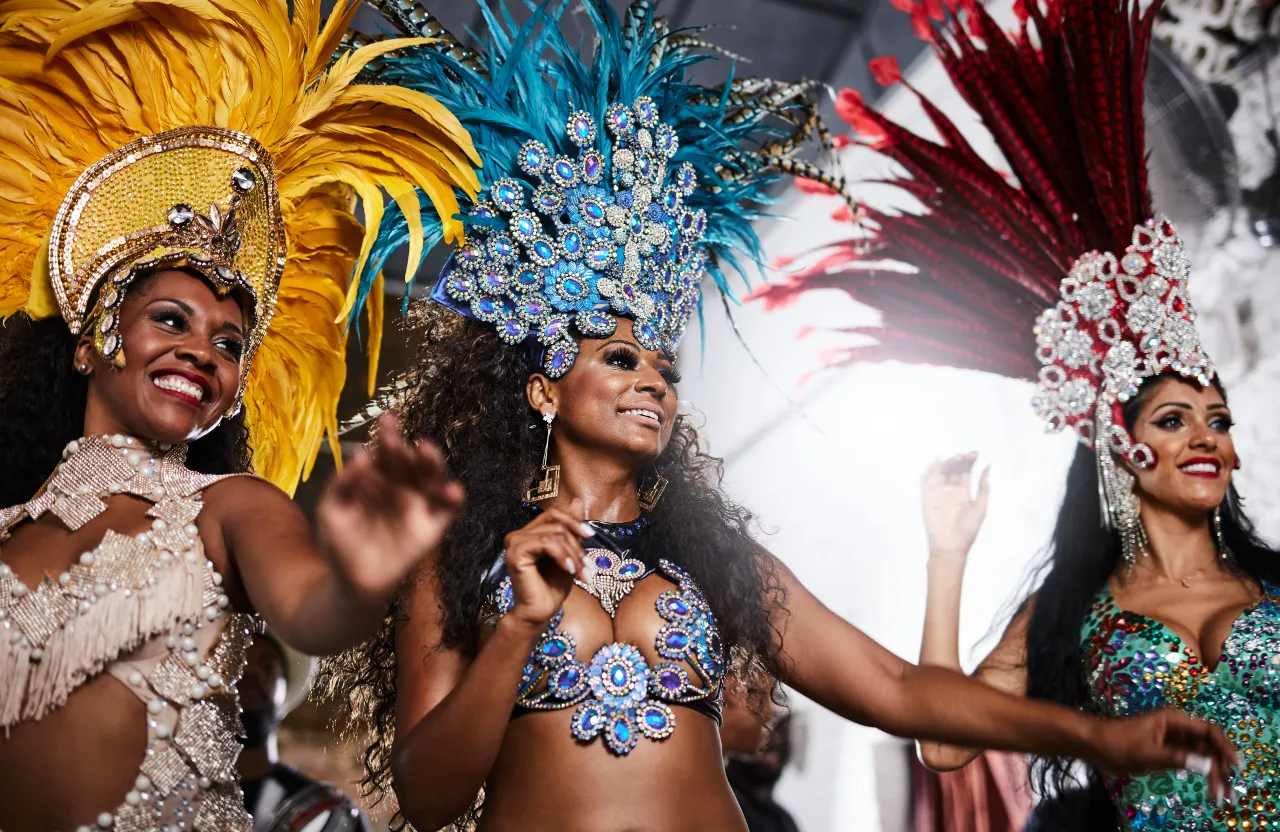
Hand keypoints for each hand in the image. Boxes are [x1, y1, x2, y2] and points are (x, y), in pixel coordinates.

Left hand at [317, 415, 465, 600]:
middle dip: (404, 447)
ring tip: (426, 451)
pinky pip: (448, 509)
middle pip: (408, 461)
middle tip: (397, 441)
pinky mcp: (432, 526)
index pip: (385, 452)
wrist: (351, 582)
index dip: (387, 436)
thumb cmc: (340, 543)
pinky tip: (452, 490)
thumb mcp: (332, 510)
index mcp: (377, 478)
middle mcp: (401, 486)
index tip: (387, 420)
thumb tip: (360, 455)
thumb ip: (342, 484)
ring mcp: (418, 505)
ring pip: (431, 478)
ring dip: (432, 463)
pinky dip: (453, 498)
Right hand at [504, 498, 593, 628]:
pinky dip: (563, 556)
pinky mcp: (516, 553)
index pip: (554, 514)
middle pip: (555, 521)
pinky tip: (569, 570)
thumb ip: (571, 529)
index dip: (574, 521)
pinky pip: (546, 544)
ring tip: (581, 572)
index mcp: (529, 533)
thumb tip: (577, 501)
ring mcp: (515, 543)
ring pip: (554, 533)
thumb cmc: (553, 586)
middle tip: (587, 564)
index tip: (591, 535)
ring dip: (573, 553)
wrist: (541, 612)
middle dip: (576, 541)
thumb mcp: (569, 553)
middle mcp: (518, 535)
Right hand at [921, 453, 988, 564]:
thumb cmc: (967, 531)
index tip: (975, 454)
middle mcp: (950, 491)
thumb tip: (988, 468)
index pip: (966, 472)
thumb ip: (983, 488)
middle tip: (966, 454)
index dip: (970, 461)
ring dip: (948, 463)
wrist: (950, 547)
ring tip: (956, 457)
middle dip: (960, 460)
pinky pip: (927, 480)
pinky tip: (937, 462)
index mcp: (963, 493)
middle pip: (953, 469)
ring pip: (941, 472)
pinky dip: (930, 470)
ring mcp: (938, 493)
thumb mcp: (980, 508)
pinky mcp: (928, 497)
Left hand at [1086, 709, 1237, 802]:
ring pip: (1201, 755)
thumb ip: (1177, 759)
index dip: (1225, 747)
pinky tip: (1208, 789)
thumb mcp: (1148, 753)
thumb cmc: (1117, 744)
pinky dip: (1200, 774)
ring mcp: (1173, 739)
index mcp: (1173, 720)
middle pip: (1208, 746)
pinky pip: (1190, 761)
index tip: (1236, 766)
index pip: (1209, 731)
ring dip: (1213, 774)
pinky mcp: (1168, 750)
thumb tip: (1207, 765)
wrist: (1094, 745)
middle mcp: (1177, 728)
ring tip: (1220, 796)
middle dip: (1220, 768)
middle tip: (1226, 793)